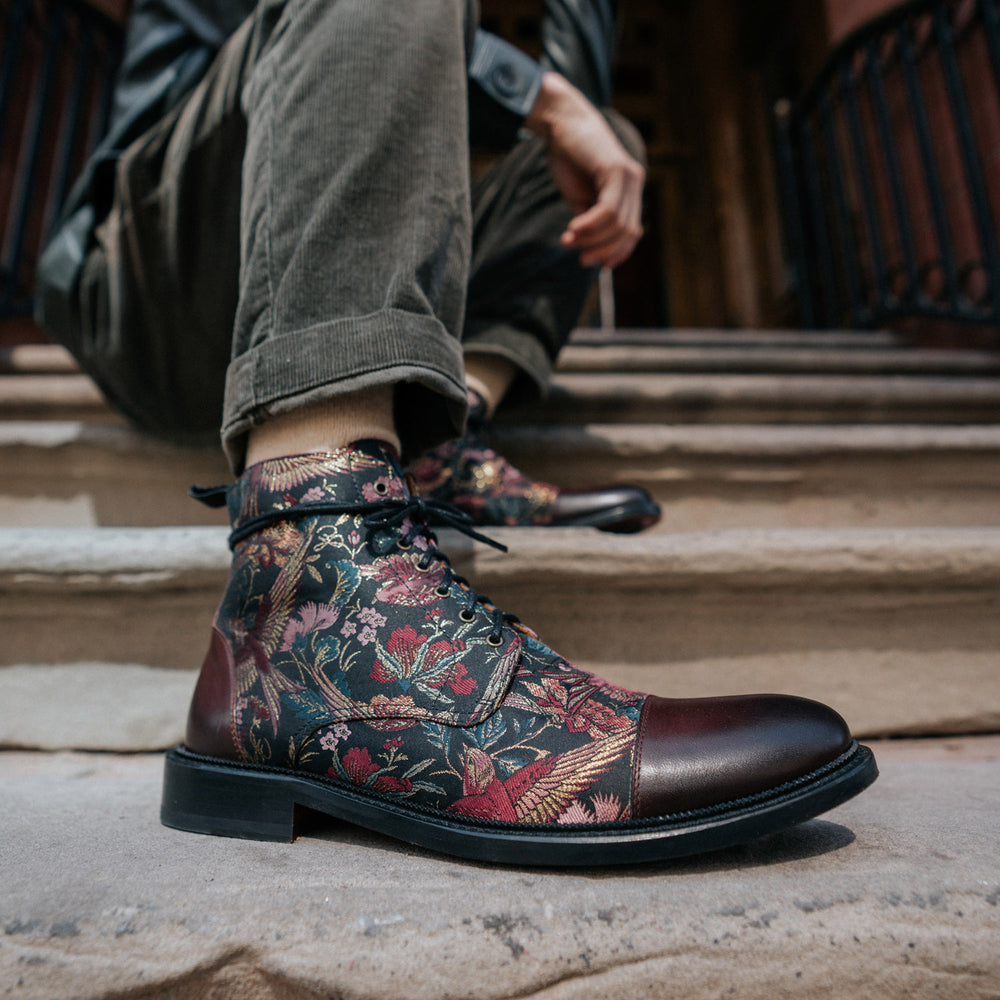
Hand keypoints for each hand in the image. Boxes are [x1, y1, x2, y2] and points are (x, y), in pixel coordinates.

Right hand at [525, 72, 644, 268]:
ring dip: (592, 239)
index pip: (632, 234)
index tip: (593, 263)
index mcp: (630, 192)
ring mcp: (629, 176)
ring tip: (570, 240)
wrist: (561, 122)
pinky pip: (608, 210)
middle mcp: (635, 184)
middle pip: (628, 233)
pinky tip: (573, 228)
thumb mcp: (581, 197)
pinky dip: (590, 225)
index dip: (616, 254)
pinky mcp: (617, 170)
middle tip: (580, 258)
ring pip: (618, 225)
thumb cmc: (569, 158)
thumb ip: (590, 221)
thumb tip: (590, 249)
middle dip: (603, 251)